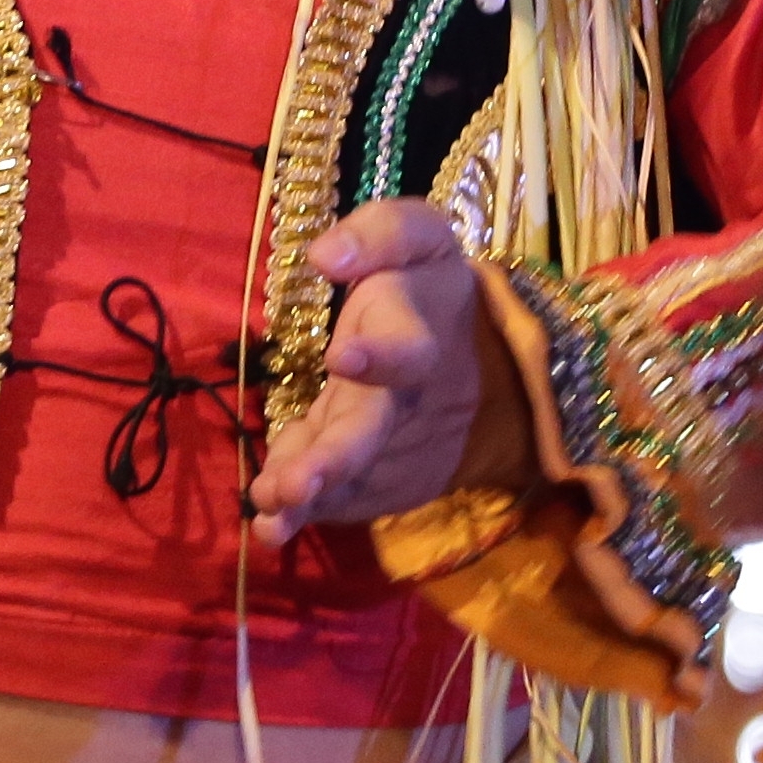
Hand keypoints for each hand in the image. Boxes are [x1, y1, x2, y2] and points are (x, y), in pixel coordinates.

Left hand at [246, 198, 496, 547]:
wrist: (487, 364)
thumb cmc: (432, 292)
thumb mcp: (422, 241)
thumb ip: (380, 234)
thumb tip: (326, 254)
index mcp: (417, 336)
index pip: (406, 346)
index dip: (380, 353)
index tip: (342, 354)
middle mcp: (402, 401)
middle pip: (370, 431)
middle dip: (334, 458)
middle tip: (296, 483)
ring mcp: (386, 444)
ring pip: (349, 473)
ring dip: (314, 495)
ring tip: (276, 512)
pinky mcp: (371, 473)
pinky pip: (341, 496)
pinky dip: (309, 515)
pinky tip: (274, 528)